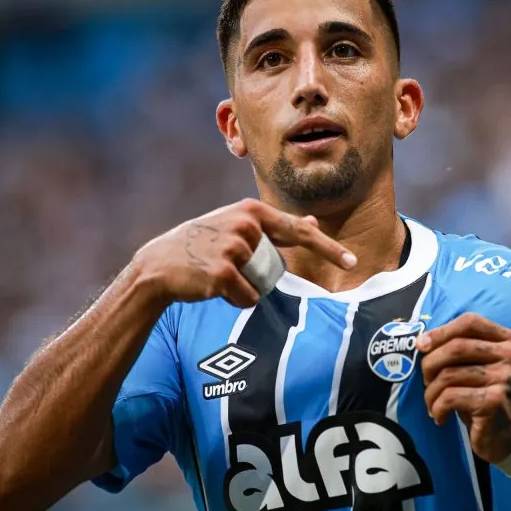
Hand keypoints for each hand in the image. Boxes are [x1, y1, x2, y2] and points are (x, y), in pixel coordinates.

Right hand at [135, 198, 356, 307]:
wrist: (158, 266)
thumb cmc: (201, 246)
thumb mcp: (238, 227)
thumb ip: (275, 226)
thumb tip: (313, 222)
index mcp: (251, 211)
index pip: (297, 231)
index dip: (327, 248)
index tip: (352, 261)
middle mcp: (245, 225)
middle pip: (276, 265)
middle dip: (256, 274)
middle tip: (225, 265)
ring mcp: (234, 248)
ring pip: (262, 284)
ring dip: (244, 287)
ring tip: (216, 273)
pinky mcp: (224, 272)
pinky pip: (248, 298)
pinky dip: (234, 299)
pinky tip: (212, 286)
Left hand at [418, 312, 510, 463]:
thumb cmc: (488, 398)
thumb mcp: (482, 367)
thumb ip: (461, 350)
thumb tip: (422, 341)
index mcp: (509, 341)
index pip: (469, 322)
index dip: (441, 331)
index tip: (421, 346)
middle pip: (456, 347)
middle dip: (430, 364)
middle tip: (426, 381)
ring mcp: (505, 378)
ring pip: (448, 374)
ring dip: (431, 392)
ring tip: (432, 404)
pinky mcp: (494, 401)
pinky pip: (450, 397)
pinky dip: (437, 407)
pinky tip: (440, 417)